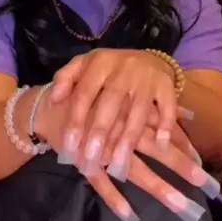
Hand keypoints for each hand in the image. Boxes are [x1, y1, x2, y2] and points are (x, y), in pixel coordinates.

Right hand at [35, 91, 217, 220]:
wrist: (49, 107)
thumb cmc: (91, 102)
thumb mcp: (122, 97)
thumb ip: (154, 109)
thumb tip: (189, 112)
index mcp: (131, 114)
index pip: (163, 131)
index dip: (184, 146)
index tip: (204, 164)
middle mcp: (122, 130)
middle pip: (157, 151)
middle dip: (181, 167)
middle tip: (206, 184)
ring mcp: (104, 149)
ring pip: (135, 171)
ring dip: (158, 188)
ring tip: (181, 205)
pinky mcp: (84, 162)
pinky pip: (100, 183)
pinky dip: (113, 198)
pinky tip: (129, 216)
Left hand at [50, 49, 176, 180]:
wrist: (148, 56)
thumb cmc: (109, 69)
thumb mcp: (84, 65)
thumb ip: (65, 78)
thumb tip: (53, 98)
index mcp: (100, 63)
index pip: (84, 93)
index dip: (75, 120)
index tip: (68, 147)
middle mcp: (124, 69)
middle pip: (111, 103)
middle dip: (100, 132)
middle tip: (90, 158)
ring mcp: (147, 77)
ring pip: (138, 110)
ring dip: (128, 138)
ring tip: (118, 164)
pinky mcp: (167, 85)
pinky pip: (168, 108)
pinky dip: (166, 127)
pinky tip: (160, 146)